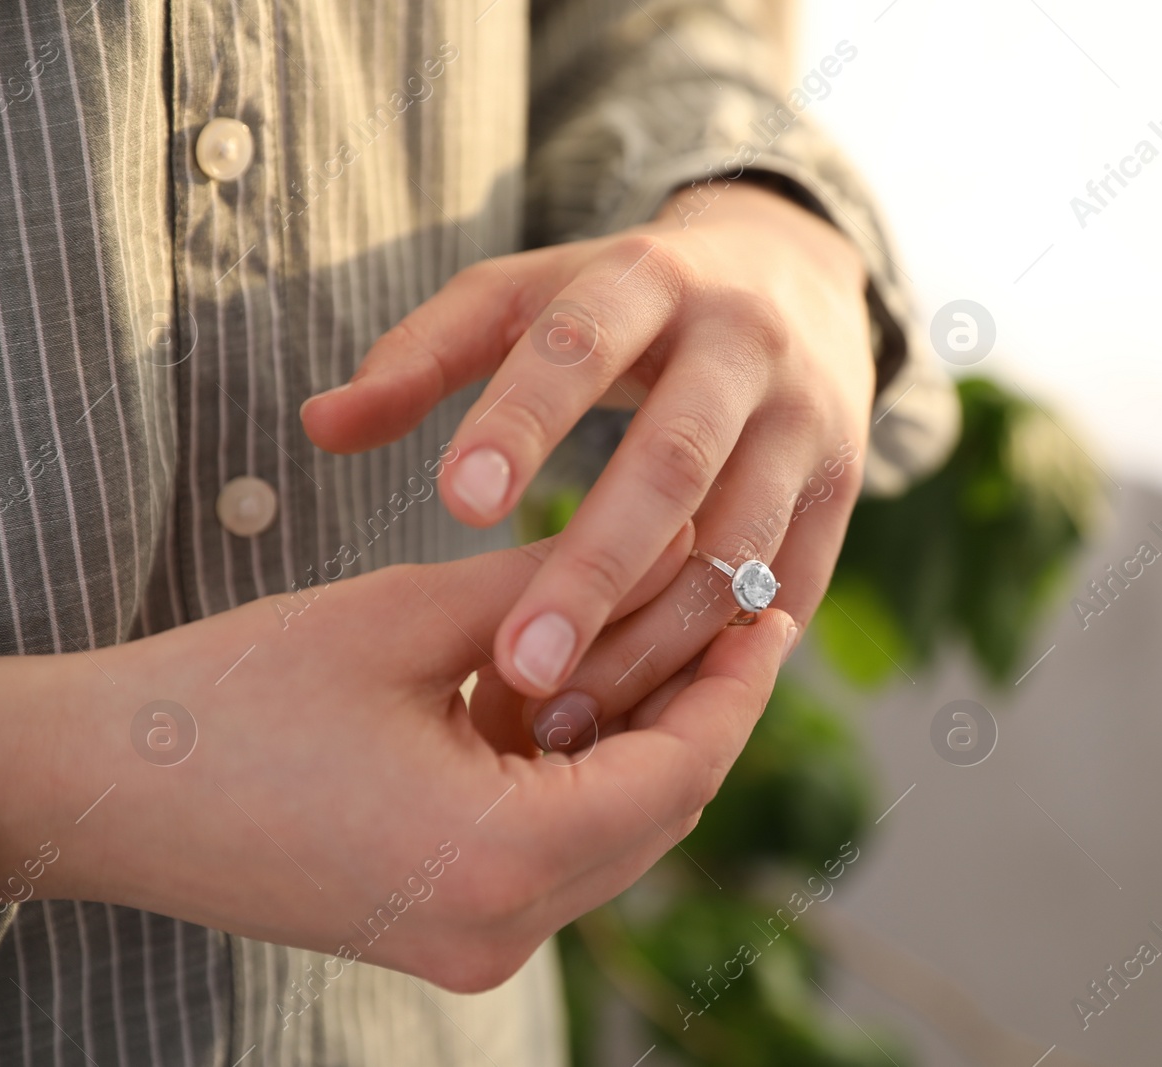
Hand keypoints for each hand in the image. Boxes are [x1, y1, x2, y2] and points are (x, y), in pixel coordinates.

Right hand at [0, 536, 795, 991]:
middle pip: (659, 809)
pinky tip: (562, 686)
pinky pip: (553, 848)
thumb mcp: (412, 619)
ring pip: (612, 830)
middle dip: (696, 702)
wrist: (93, 788)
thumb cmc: (234, 694)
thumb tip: (669, 552)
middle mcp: (501, 930)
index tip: (770, 606)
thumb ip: (553, 588)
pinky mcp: (442, 930)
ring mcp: (470, 944)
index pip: (681, 773)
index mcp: (500, 859)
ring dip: (635, 733)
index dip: (737, 684)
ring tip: (644, 627)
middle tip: (722, 605)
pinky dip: (575, 770)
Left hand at [301, 183, 873, 699]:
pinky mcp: (842, 492)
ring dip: (657, 638)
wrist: (795, 283)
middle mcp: (745, 347)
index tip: (456, 504)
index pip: (584, 342)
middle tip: (517, 668)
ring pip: (738, 544)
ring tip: (566, 718)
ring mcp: (807, 423)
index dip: (522, 420)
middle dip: (598, 568)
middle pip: (676, 461)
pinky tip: (643, 711)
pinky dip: (717, 654)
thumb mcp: (532, 296)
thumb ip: (427, 354)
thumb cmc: (627, 302)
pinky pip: (784, 588)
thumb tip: (319, 426)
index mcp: (653, 277)